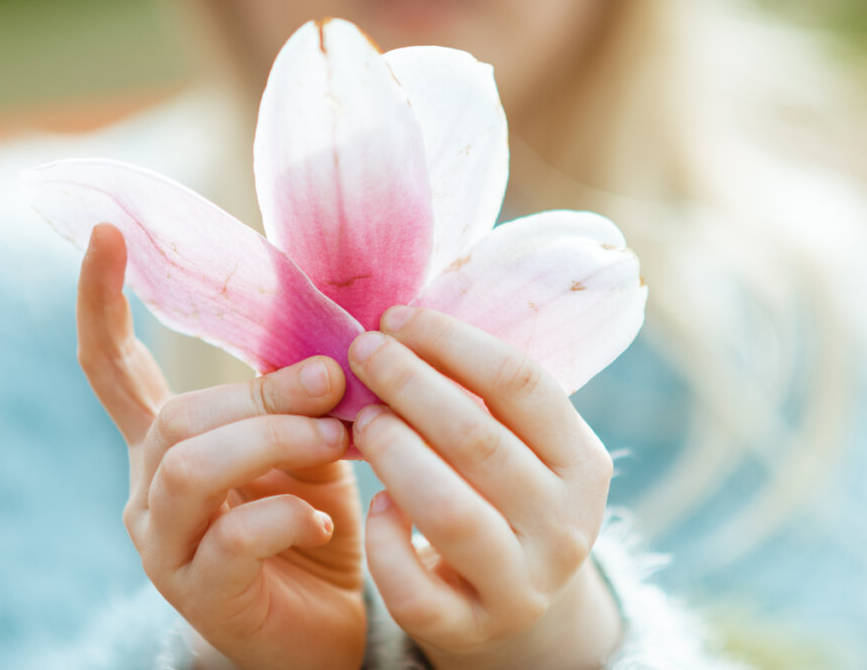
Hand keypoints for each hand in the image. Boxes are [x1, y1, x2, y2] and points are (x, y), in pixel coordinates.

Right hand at [76, 224, 365, 669]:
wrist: (323, 632)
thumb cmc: (312, 531)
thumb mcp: (308, 453)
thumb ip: (298, 406)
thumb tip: (329, 352)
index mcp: (168, 447)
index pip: (113, 369)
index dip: (103, 303)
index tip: (107, 233)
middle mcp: (148, 491)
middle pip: (177, 415)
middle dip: (262, 393)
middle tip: (336, 382)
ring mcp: (165, 546)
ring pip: (193, 465)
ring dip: (275, 439)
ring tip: (337, 443)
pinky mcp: (200, 593)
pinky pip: (234, 536)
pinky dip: (287, 515)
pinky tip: (319, 521)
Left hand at [348, 306, 621, 669]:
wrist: (520, 611)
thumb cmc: (506, 501)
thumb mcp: (522, 450)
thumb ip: (483, 397)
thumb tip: (403, 322)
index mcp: (582, 463)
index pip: (522, 383)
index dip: (451, 342)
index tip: (395, 317)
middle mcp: (564, 525)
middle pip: (478, 439)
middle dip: (409, 384)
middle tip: (363, 354)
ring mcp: (521, 584)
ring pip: (449, 511)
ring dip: (394, 452)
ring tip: (363, 421)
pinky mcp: (470, 628)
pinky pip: (413, 586)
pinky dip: (384, 539)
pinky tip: (375, 506)